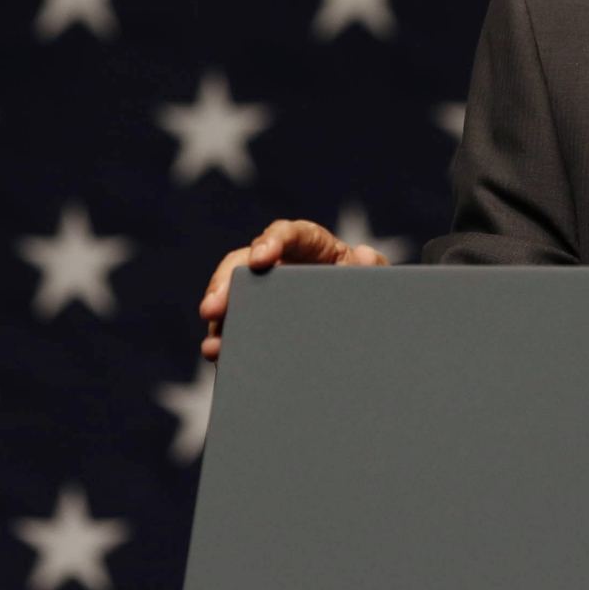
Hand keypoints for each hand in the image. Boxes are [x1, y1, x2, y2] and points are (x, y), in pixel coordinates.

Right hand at [199, 219, 388, 360]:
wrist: (365, 322)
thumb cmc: (366, 291)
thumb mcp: (376, 280)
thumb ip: (374, 267)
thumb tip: (364, 254)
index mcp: (311, 245)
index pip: (288, 234)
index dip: (272, 242)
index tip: (261, 259)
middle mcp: (280, 263)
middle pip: (244, 263)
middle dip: (225, 283)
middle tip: (212, 308)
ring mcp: (265, 291)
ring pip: (232, 297)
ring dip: (219, 319)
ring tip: (214, 344)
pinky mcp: (258, 318)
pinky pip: (234, 325)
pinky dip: (224, 340)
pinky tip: (218, 355)